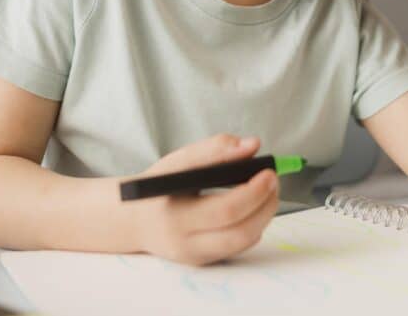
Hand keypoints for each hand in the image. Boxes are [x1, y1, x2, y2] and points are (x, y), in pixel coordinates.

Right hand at [127, 134, 278, 265]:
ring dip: (264, 215)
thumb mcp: (178, 162)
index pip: (224, 210)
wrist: (133, 221)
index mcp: (175, 215)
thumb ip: (214, 150)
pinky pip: (238, 247)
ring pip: (243, 242)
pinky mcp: (204, 262)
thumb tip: (253, 145)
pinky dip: (253, 225)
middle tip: (273, 180)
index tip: (269, 171)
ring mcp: (196, 256)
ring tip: (267, 191)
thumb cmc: (158, 188)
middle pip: (239, 232)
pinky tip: (253, 207)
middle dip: (265, 204)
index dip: (253, 192)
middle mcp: (185, 243)